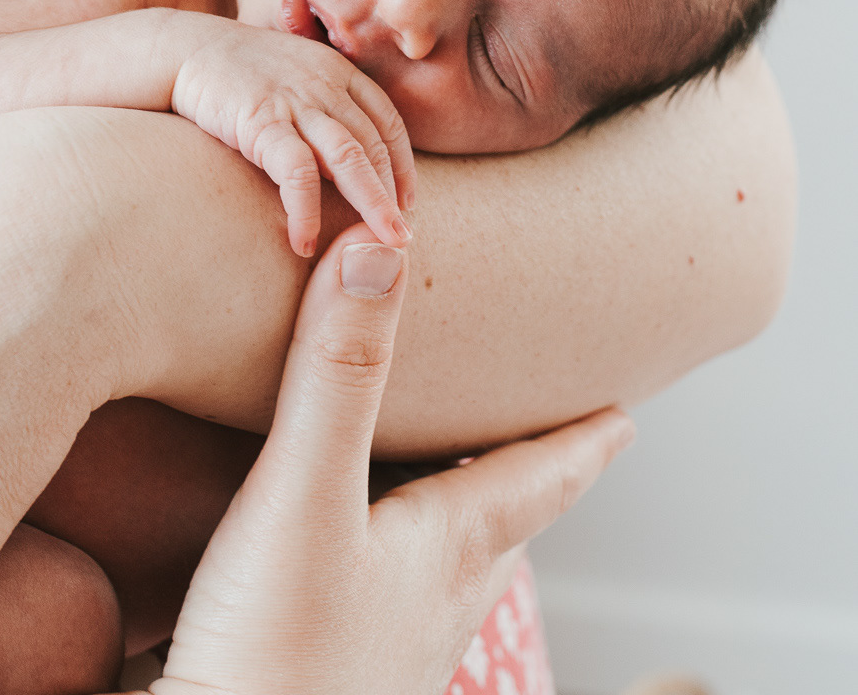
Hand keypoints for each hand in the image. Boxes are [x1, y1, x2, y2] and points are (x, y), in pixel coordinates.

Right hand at [136, 225, 632, 694]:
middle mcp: (425, 604)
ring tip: (447, 489)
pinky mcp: (318, 671)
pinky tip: (340, 559)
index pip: (535, 481)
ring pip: (442, 572)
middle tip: (544, 437)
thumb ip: (336, 374)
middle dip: (523, 476)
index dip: (579, 442)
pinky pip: (376, 599)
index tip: (624, 417)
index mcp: (445, 552)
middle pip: (500, 527)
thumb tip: (379, 245)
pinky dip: (380, 558)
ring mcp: (376, 650)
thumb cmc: (272, 659)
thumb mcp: (303, 495)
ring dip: (454, 520)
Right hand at [171, 24, 415, 255]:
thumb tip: (343, 158)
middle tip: (402, 235)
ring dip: (371, 203)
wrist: (185, 48)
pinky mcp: (262, 121)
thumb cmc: (237, 70)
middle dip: (393, 192)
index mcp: (337, 71)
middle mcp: (324, 84)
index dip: (402, 163)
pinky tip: (304, 241)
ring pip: (349, 157)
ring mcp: (295, 101)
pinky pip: (297, 172)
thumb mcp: (294, 74)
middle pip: (373, 143)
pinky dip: (306, 210)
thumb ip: (323, 104)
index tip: (408, 199)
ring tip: (383, 243)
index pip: (386, 119)